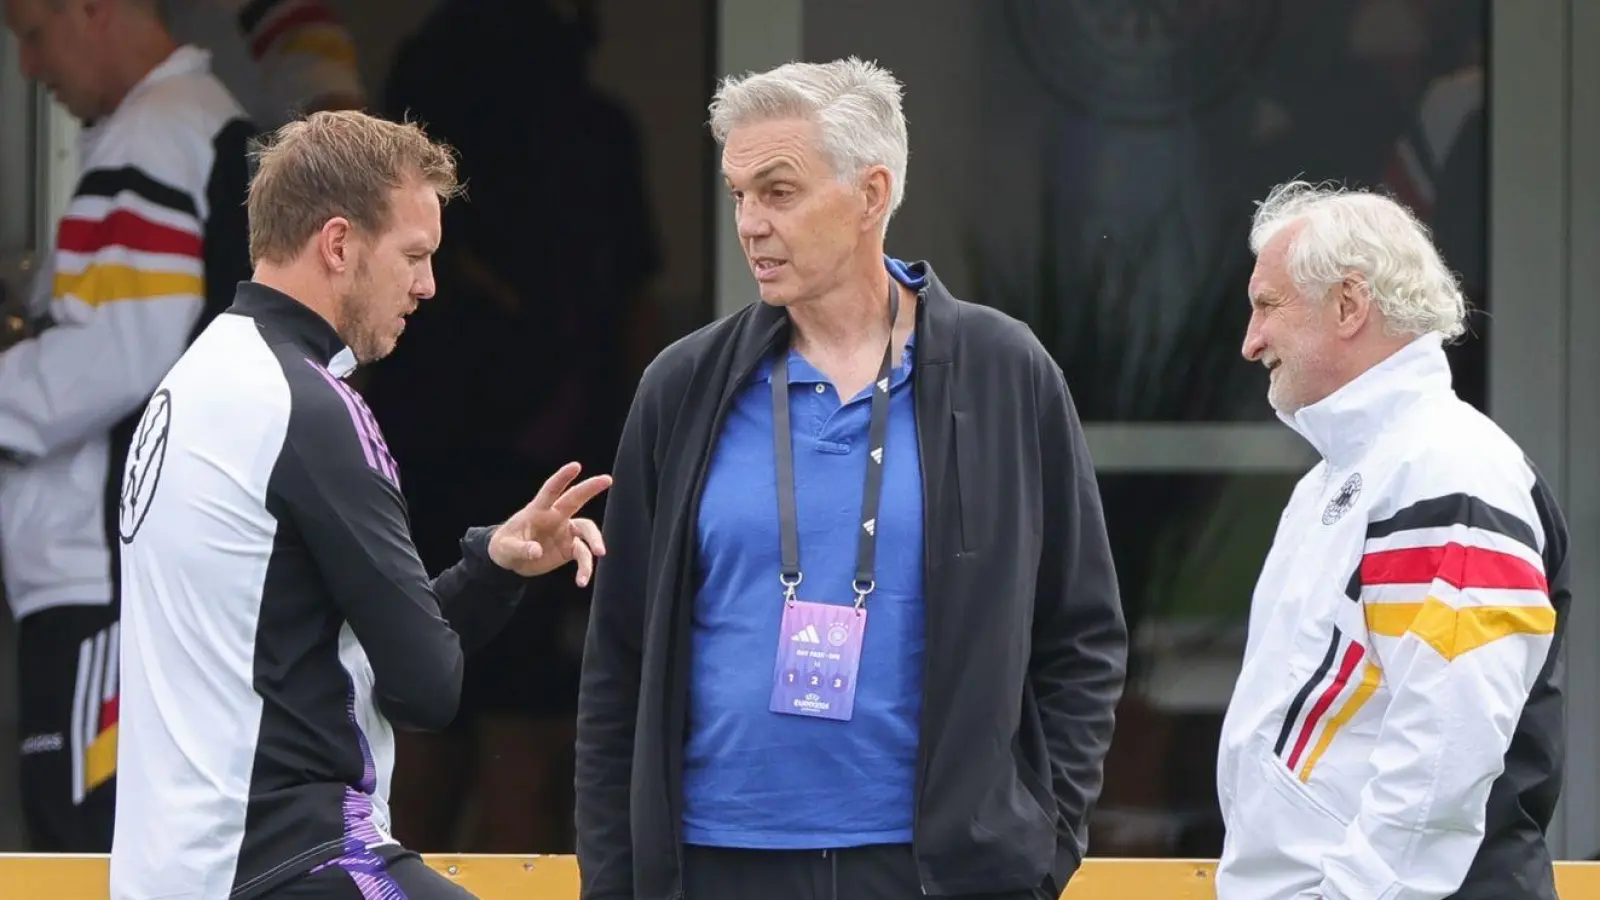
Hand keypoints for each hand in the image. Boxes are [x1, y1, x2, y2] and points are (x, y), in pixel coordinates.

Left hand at [488, 462, 611, 583]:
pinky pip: (583, 556)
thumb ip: (520, 549)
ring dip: (595, 540)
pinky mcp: (569, 549)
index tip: (576, 466)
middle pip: (576, 499)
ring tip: (600, 553)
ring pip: (587, 530)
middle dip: (591, 488)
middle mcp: (555, 517)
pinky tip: (581, 582)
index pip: (551, 491)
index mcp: (537, 510)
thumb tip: (536, 551)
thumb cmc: (504, 547)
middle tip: (608, 479)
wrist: (510, 562)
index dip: (562, 478)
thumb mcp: (505, 548)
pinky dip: (585, 568)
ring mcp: (565, 532)